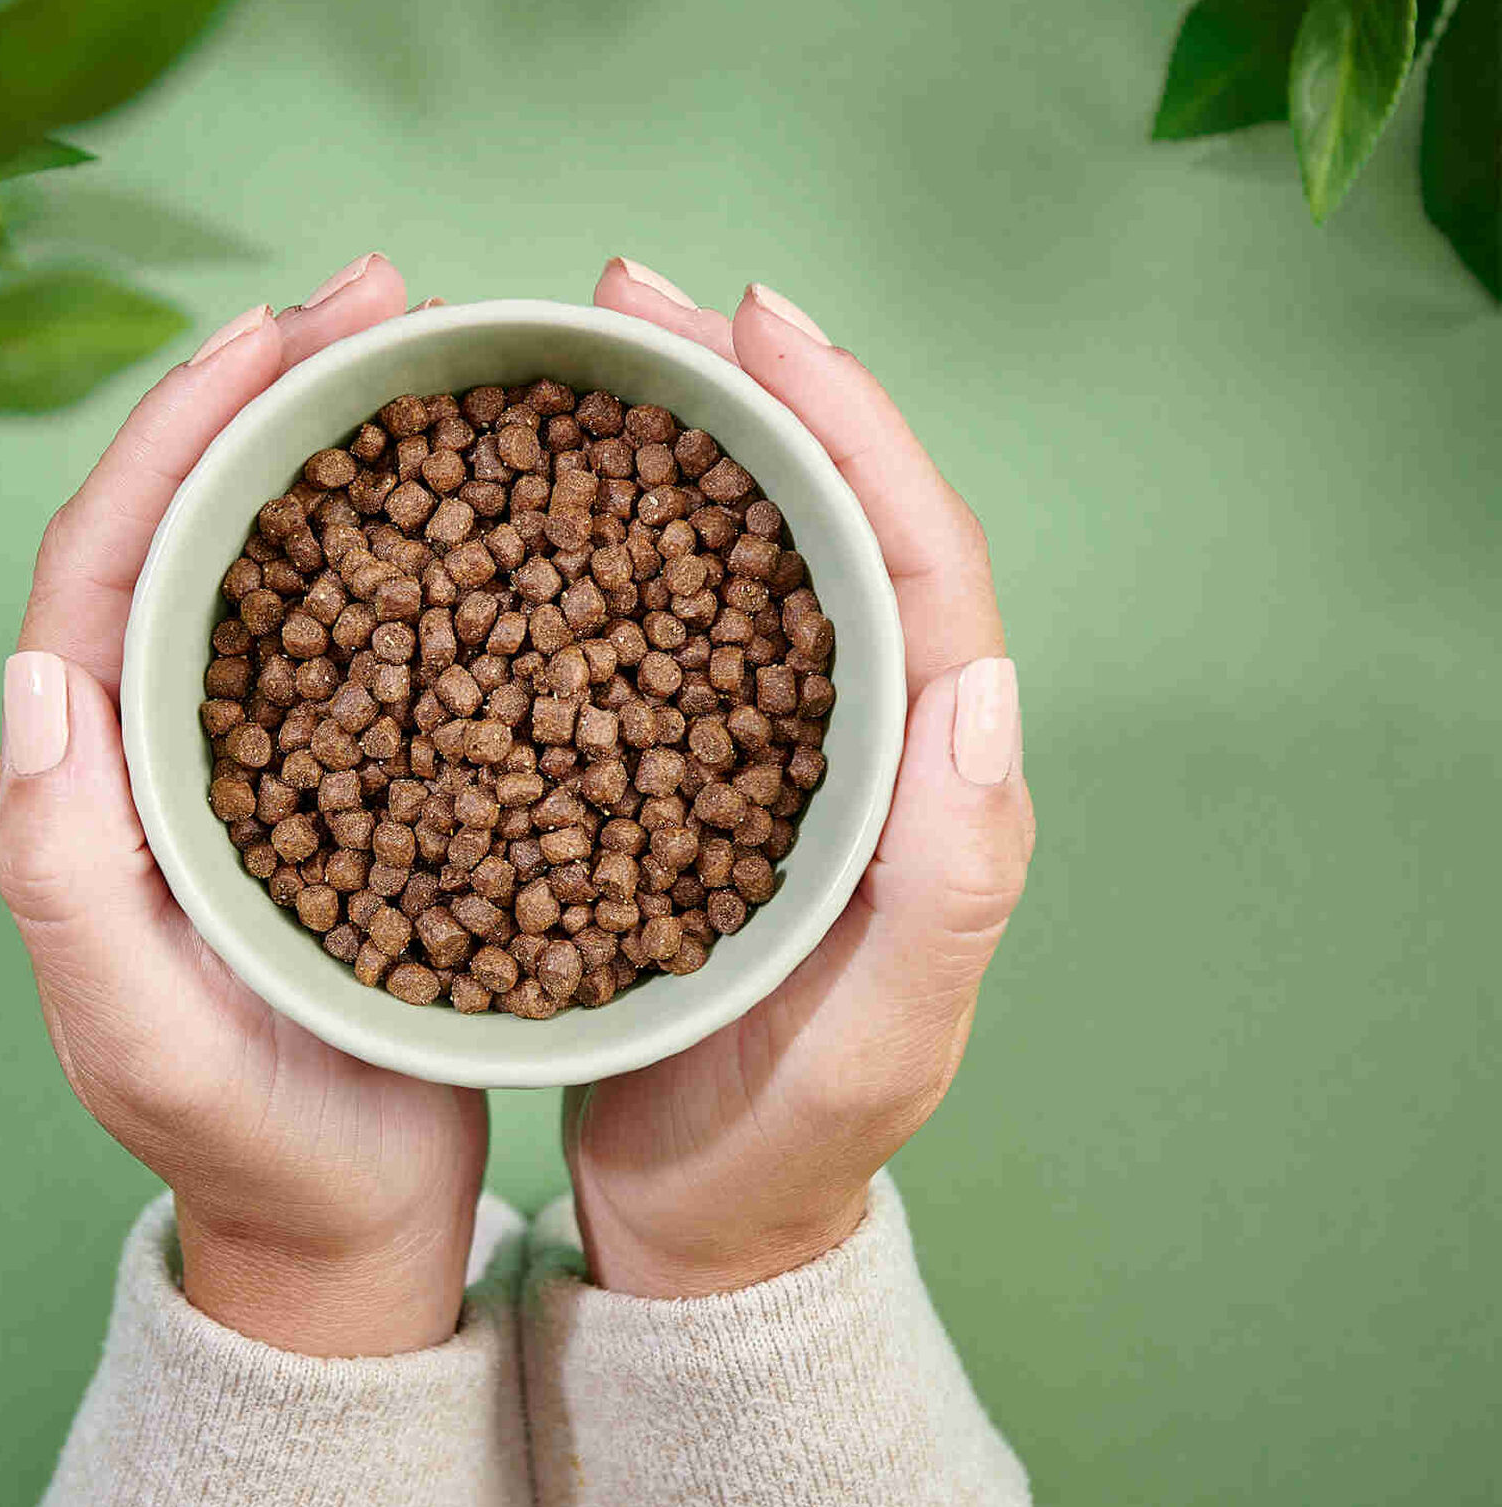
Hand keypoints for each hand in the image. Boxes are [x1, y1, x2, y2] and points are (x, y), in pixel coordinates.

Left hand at [0, 255, 488, 1355]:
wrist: (344, 1225)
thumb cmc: (247, 1148)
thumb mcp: (146, 1039)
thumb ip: (66, 879)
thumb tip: (34, 678)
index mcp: (94, 777)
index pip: (108, 559)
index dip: (180, 426)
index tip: (278, 327)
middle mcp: (166, 740)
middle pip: (201, 522)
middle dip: (276, 390)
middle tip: (386, 291)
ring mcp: (261, 752)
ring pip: (290, 559)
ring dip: (353, 445)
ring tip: (444, 355)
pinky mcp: (351, 778)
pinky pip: (374, 630)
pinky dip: (425, 543)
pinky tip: (499, 499)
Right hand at [564, 259, 1033, 1297]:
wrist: (701, 1218)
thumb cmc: (788, 1144)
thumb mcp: (877, 1044)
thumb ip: (948, 886)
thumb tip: (984, 682)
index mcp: (928, 775)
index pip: (915, 557)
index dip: (848, 422)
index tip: (759, 320)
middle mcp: (859, 733)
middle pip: (821, 516)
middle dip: (742, 387)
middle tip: (632, 287)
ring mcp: (765, 743)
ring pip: (733, 551)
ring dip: (667, 437)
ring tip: (575, 349)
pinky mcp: (679, 768)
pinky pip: (652, 621)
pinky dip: (599, 535)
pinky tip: (523, 493)